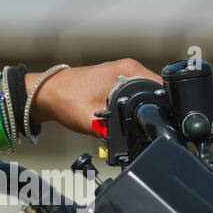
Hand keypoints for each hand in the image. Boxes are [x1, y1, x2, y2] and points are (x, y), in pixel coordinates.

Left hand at [29, 59, 162, 136]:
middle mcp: (130, 68)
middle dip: (154, 111)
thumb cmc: (65, 100)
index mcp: (130, 70)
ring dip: (143, 110)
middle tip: (146, 128)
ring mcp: (123, 73)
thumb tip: (131, 145)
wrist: (46, 93)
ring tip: (135, 125)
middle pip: (157, 93)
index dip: (167, 109)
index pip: (163, 89)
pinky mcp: (117, 80)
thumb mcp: (92, 121)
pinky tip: (126, 118)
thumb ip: (114, 133)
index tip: (163, 124)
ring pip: (146, 95)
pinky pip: (134, 94)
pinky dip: (133, 106)